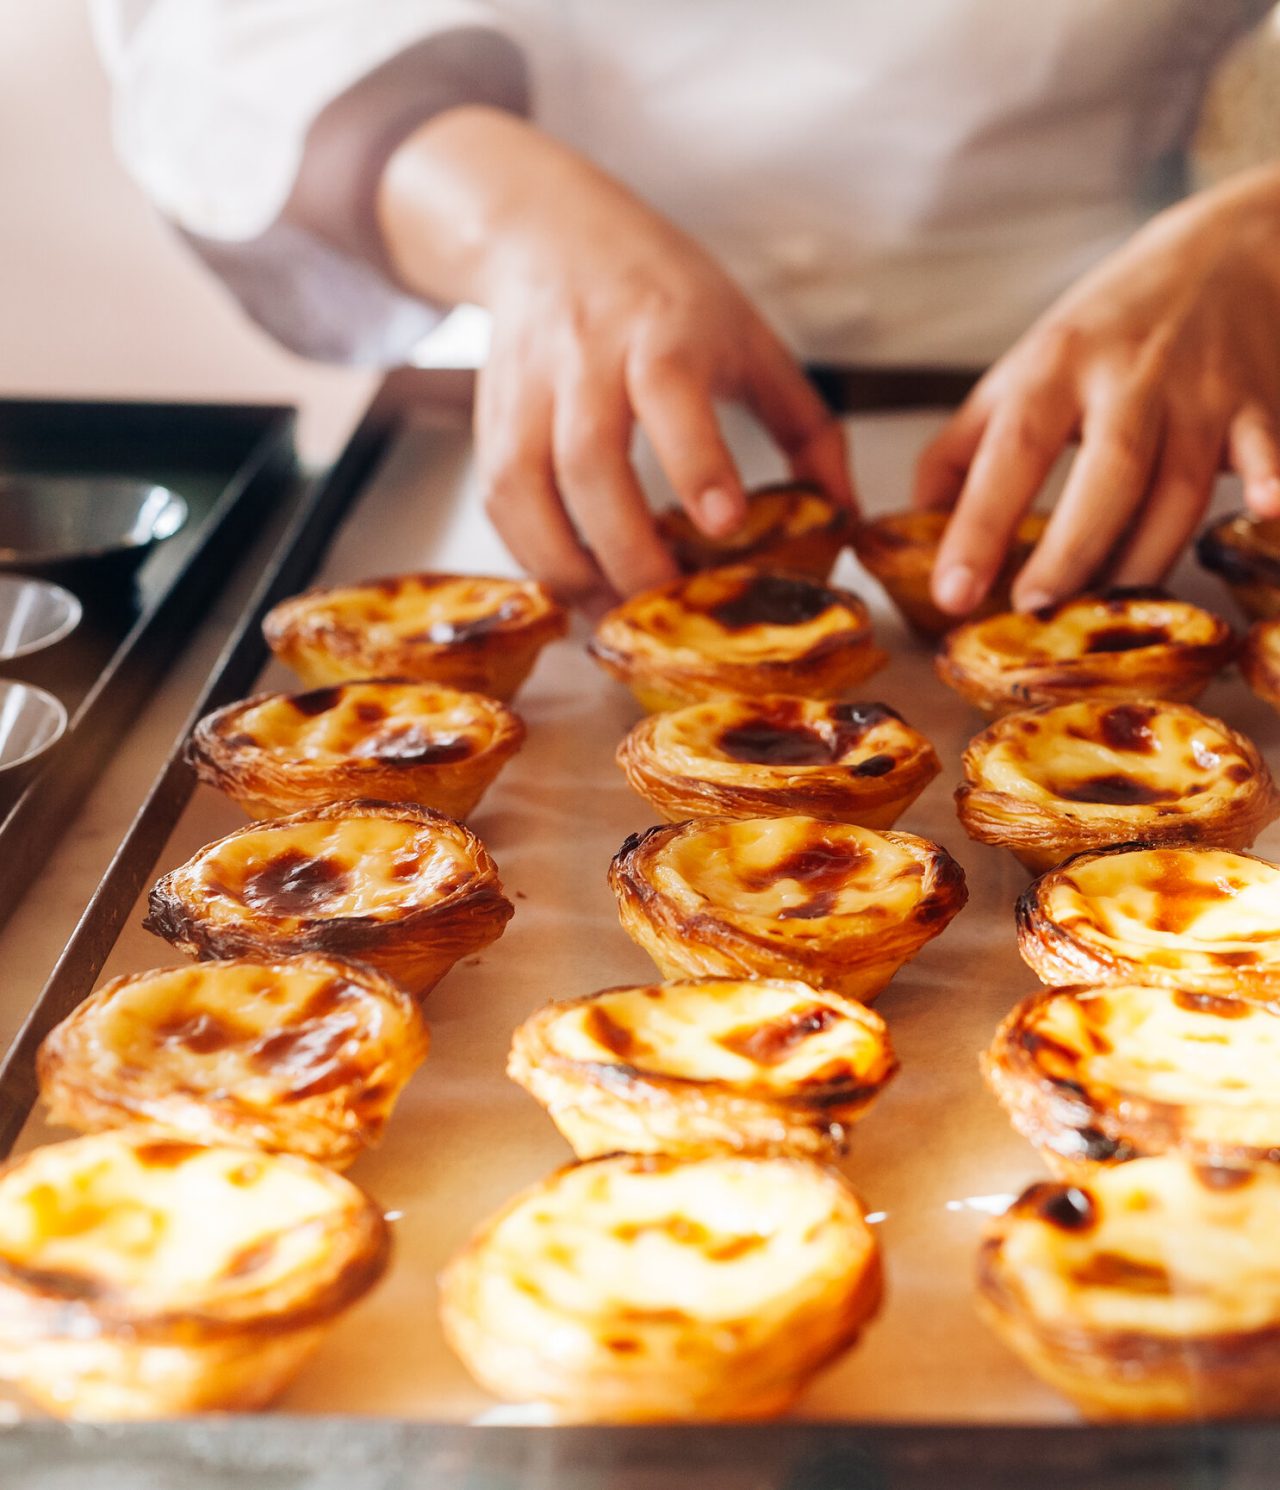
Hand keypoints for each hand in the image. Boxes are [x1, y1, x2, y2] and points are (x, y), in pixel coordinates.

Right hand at [378, 108, 850, 602]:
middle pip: (589, 459)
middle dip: (625, 547)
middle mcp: (586, 353)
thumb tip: (845, 512)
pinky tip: (572, 586)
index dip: (695, 461)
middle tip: (665, 605)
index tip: (722, 525)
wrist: (547, 234)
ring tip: (613, 615)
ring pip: (526, 487)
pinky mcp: (490, 418)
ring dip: (568, 565)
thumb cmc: (660, 290)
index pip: (670, 391)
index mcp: (663, 326)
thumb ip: (805, 423)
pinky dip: (530, 555)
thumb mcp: (749, 335)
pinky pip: (498, 500)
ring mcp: (529, 386)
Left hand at [913, 163, 1279, 616]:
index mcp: (1057, 365)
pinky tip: (1269, 509)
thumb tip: (917, 527)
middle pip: (1108, 475)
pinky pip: (1268, 451)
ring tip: (1105, 610)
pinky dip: (1273, 482)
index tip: (953, 592)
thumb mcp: (1026, 367)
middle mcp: (1131, 376)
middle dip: (1072, 549)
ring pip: (1178, 491)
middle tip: (1035, 608)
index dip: (979, 525)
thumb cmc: (1110, 325)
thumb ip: (965, 446)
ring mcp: (1202, 392)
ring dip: (1143, 558)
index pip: (1011, 451)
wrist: (1233, 246)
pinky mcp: (1262, 406)